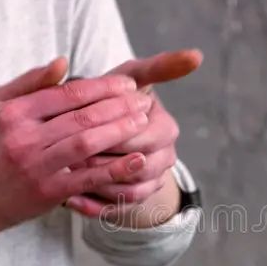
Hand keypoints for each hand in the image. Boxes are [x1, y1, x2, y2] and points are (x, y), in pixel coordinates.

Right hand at [0, 57, 152, 225]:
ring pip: (87, 144)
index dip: (103, 87)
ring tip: (144, 121)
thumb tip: (63, 62)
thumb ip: (30, 82)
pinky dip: (115, 169)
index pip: (68, 93)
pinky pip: (89, 178)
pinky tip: (138, 160)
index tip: (128, 83)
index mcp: (15, 113)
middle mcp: (25, 138)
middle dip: (119, 107)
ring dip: (120, 131)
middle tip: (145, 100)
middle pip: (82, 117)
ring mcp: (38, 167)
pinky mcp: (50, 192)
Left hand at [64, 50, 201, 221]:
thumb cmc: (115, 99)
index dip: (113, 133)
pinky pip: (118, 210)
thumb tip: (197, 55)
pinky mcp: (134, 201)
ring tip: (69, 176)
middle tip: (70, 155)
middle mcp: (166, 157)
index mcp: (167, 128)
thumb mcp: (134, 78)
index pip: (144, 135)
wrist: (110, 133)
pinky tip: (71, 200)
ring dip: (100, 185)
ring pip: (131, 191)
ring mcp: (152, 182)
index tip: (81, 127)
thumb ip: (158, 66)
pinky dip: (95, 207)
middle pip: (139, 166)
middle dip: (104, 159)